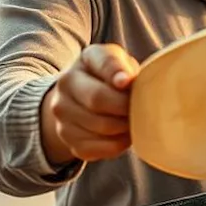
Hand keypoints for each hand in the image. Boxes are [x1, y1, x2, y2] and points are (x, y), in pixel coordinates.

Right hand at [40, 44, 140, 165]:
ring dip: (125, 127)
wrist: (84, 100)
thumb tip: (127, 82)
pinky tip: (123, 135)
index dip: (116, 72)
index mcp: (88, 58)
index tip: (127, 82)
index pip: (103, 62)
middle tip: (142, 109)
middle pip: (98, 99)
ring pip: (101, 127)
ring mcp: (62, 112)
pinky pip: (99, 148)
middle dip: (125, 107)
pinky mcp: (67, 138)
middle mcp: (66, 82)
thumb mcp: (124, 64)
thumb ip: (127, 69)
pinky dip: (118, 144)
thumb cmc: (115, 79)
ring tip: (134, 121)